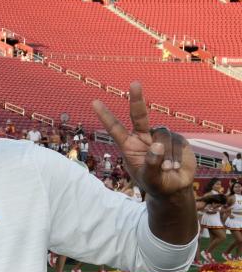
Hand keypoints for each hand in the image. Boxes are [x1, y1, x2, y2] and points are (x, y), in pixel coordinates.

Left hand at [92, 82, 194, 198]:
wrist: (175, 188)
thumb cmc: (156, 184)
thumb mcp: (150, 179)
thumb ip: (151, 164)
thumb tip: (157, 145)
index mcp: (129, 146)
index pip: (115, 129)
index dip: (106, 116)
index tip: (94, 102)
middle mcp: (143, 137)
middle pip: (139, 115)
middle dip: (137, 99)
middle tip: (134, 83)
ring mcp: (160, 137)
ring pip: (163, 136)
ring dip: (166, 155)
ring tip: (167, 169)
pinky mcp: (176, 139)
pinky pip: (176, 142)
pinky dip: (176, 156)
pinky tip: (175, 166)